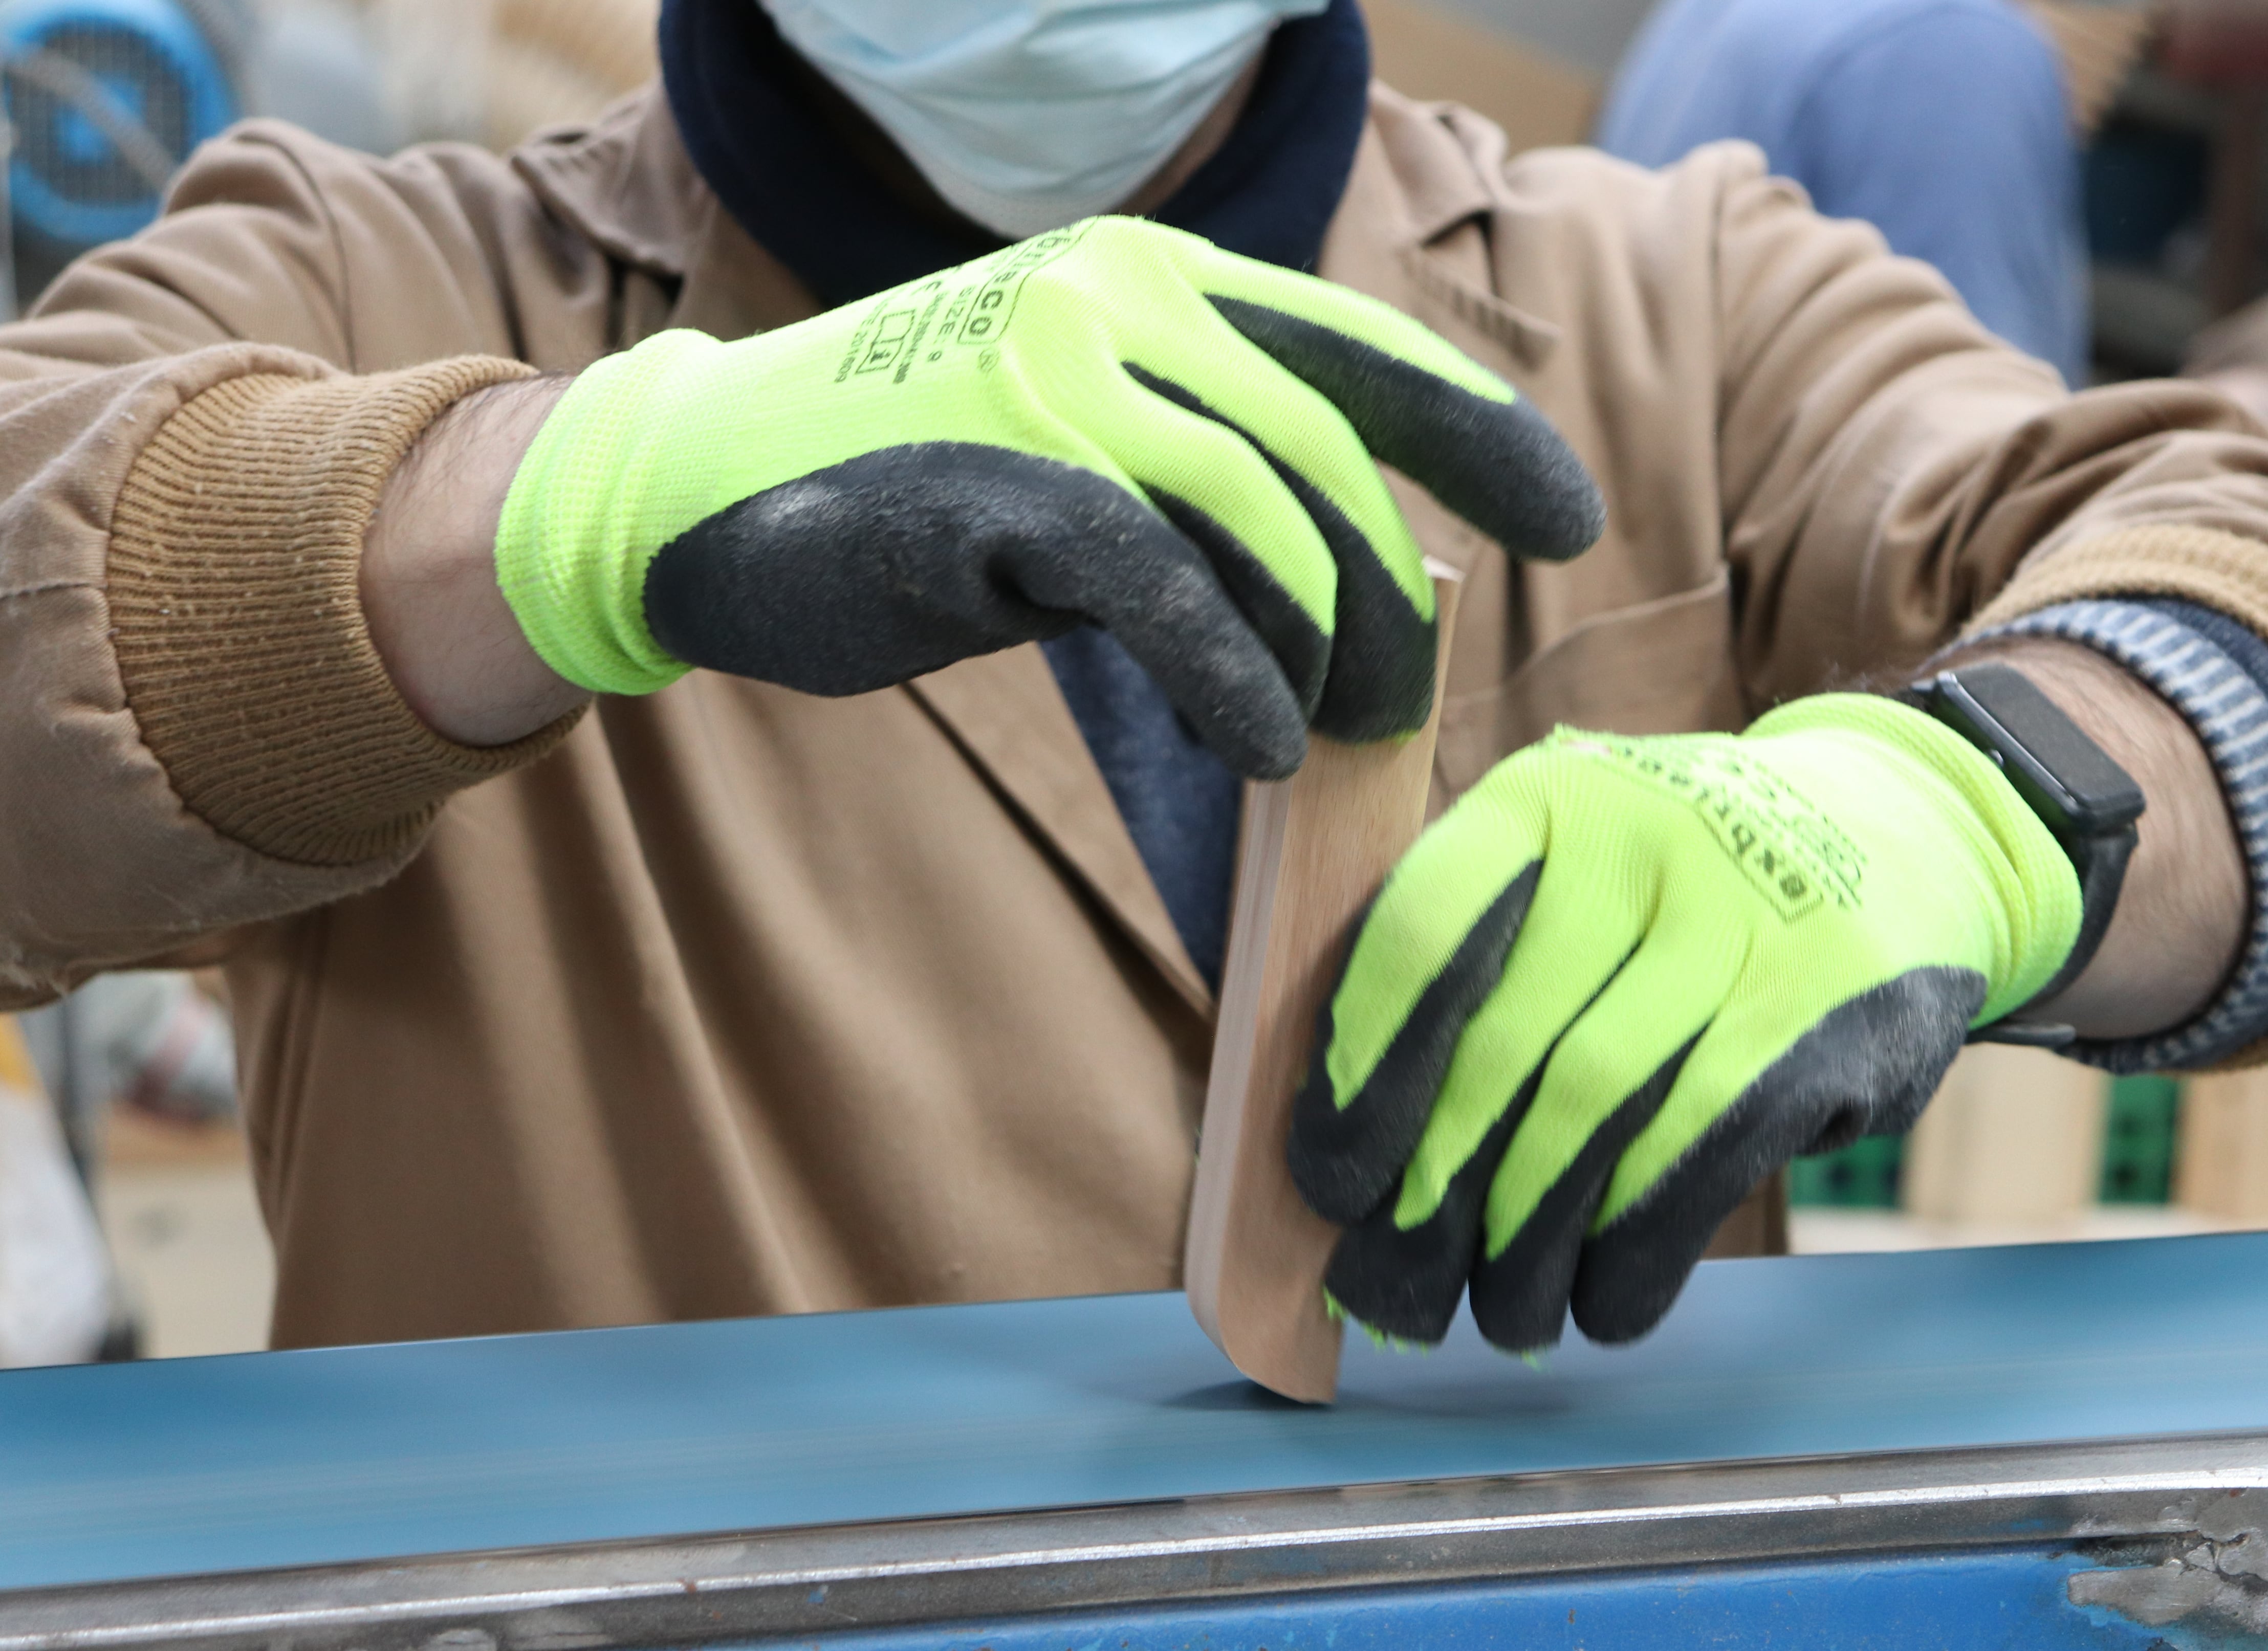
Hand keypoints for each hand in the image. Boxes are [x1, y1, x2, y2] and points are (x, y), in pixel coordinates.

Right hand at [493, 216, 1603, 777]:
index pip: (1363, 351)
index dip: (1484, 433)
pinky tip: (1258, 744)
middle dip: (1392, 598)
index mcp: (1156, 280)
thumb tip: (1341, 601)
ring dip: (1321, 651)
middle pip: (1328, 459)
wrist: (692, 495)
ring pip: (1262, 519)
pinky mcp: (992, 480)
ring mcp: (1053, 380)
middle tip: (1411, 708)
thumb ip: (1206, 489)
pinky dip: (1230, 674)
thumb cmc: (906, 492)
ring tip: (1327, 736)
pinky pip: (1161, 582)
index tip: (1565, 520)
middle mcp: (1118, 304)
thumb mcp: (1082, 461)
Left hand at [1288, 698, 2081, 1352]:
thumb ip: (1468, 968)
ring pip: (1595, 1111)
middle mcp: (1642, 840)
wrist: (1900, 839)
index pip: (1421, 932)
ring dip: (1530, 1241)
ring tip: (1500, 1314)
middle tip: (1394, 1290)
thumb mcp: (1570, 868)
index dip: (1364, 1071)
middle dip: (1436, 1192)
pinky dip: (1636, 1250)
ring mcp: (1744, 922)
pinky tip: (1604, 1302)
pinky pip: (1697, 1152)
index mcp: (1545, 799)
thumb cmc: (1675, 892)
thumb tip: (1349, 1160)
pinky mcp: (1821, 1013)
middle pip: (1504, 1045)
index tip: (1332, 1182)